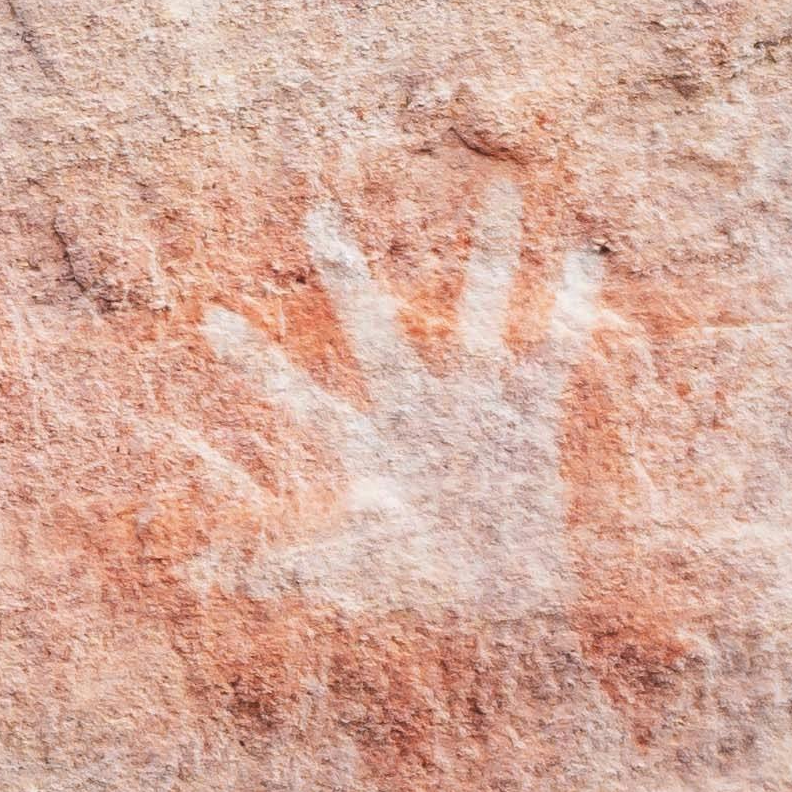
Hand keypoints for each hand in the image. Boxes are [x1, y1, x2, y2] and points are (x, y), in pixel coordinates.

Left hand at [190, 181, 601, 620]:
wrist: (506, 595)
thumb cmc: (428, 578)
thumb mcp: (358, 568)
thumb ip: (297, 567)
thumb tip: (217, 579)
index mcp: (369, 443)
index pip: (299, 399)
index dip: (256, 363)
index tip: (207, 321)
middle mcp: (415, 406)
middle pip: (372, 329)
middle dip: (347, 276)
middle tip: (317, 214)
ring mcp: (472, 403)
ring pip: (478, 315)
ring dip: (490, 258)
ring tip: (498, 196)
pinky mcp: (527, 415)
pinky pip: (554, 353)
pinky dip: (572, 310)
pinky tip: (584, 259)